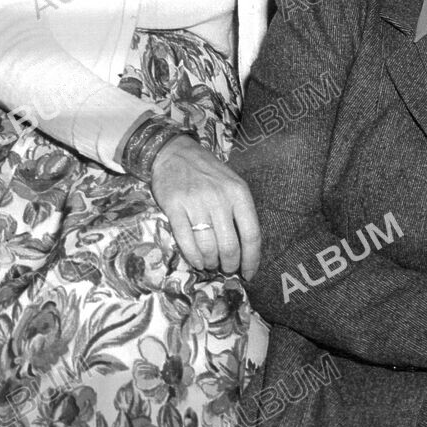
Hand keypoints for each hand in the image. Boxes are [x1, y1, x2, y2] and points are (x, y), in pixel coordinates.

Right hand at [150, 135, 260, 278]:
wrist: (175, 153)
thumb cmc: (208, 172)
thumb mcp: (232, 185)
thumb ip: (239, 212)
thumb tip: (245, 250)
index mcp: (239, 193)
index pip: (252, 234)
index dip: (252, 259)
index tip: (249, 274)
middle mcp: (220, 198)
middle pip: (230, 246)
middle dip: (230, 264)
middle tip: (226, 269)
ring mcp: (196, 202)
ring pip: (208, 247)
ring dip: (210, 262)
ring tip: (210, 264)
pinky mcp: (175, 207)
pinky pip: (186, 241)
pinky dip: (193, 257)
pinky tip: (197, 261)